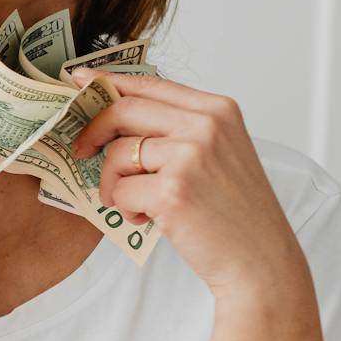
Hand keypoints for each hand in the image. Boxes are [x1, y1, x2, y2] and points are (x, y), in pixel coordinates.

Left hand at [69, 67, 304, 297]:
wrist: (259, 258)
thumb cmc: (236, 212)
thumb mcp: (219, 153)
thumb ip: (179, 128)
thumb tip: (120, 113)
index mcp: (218, 110)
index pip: (150, 83)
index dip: (109, 82)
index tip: (81, 82)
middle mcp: (205, 126)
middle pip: (124, 109)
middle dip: (94, 130)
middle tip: (83, 150)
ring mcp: (189, 156)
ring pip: (117, 154)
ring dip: (113, 184)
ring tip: (134, 204)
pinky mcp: (172, 191)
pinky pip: (121, 191)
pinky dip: (125, 209)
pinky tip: (147, 219)